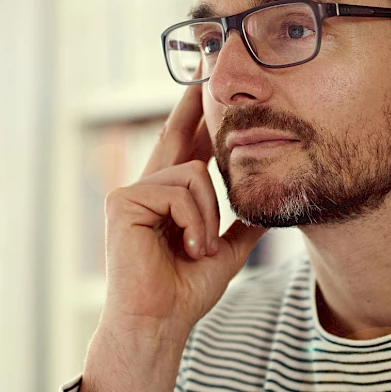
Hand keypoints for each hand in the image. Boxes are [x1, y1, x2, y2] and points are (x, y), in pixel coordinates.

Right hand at [78, 85, 266, 391]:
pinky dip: (193, 221)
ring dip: (207, 216)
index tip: (202, 88)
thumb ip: (240, 228)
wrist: (158, 322)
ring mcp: (130, 194)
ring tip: (197, 249)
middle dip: (191, 106)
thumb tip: (267, 210)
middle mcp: (145, 190)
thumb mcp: (224, 254)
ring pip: (193, 174)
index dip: (194, 118)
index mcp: (166, 201)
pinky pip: (179, 190)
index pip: (184, 150)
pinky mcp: (123, 202)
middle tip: (205, 68)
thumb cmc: (183, 294)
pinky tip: (187, 247)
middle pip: (175, 137)